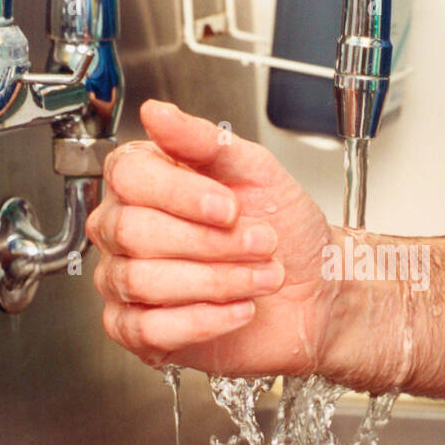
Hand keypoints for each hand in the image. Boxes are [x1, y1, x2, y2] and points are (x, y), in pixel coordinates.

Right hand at [87, 100, 340, 376]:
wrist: (318, 289)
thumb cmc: (288, 231)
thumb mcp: (257, 172)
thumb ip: (205, 140)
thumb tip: (157, 113)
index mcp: (146, 182)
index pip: (129, 178)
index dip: (181, 195)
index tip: (229, 206)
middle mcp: (126, 230)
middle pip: (133, 232)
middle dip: (210, 242)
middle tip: (260, 243)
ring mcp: (126, 281)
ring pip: (142, 281)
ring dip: (217, 280)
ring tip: (262, 276)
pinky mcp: (139, 331)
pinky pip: (148, 328)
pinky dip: (204, 320)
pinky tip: (240, 309)